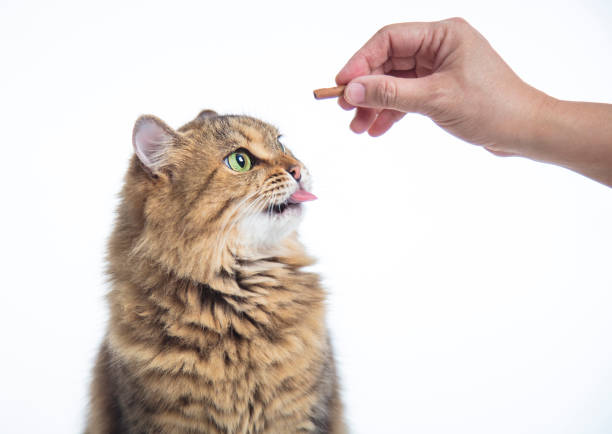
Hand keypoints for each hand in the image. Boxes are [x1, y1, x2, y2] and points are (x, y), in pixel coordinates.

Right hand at [335, 18, 546, 154]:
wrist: (525, 131)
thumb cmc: (493, 107)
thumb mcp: (435, 100)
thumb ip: (390, 94)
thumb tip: (351, 90)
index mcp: (443, 35)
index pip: (389, 39)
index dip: (361, 61)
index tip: (341, 84)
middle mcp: (439, 46)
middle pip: (388, 61)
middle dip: (366, 87)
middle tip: (345, 109)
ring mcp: (439, 68)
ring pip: (395, 82)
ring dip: (376, 103)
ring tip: (358, 126)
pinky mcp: (440, 88)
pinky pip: (407, 96)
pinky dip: (392, 112)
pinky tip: (377, 128)